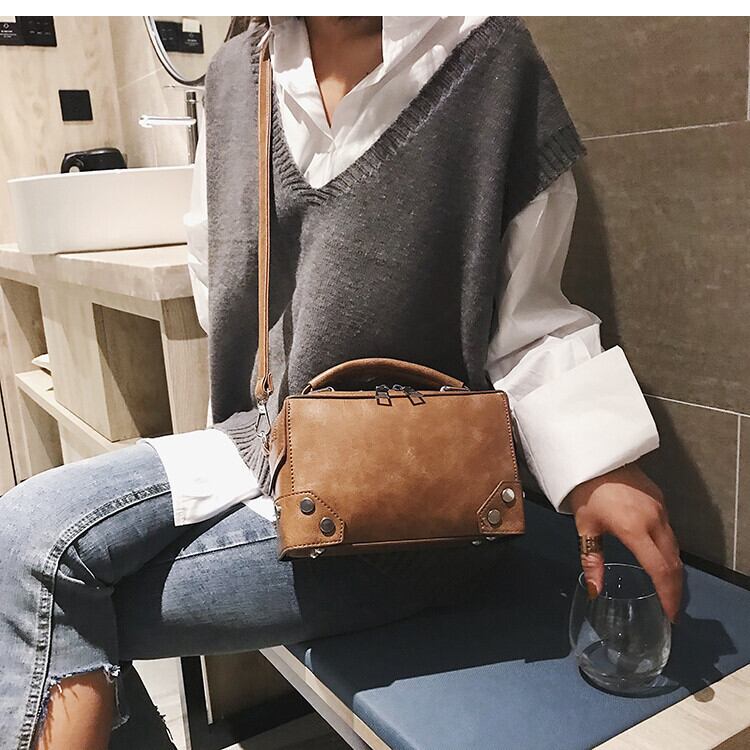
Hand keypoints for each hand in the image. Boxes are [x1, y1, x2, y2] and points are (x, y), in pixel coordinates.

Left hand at [565, 462, 683, 623]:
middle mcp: (654, 519)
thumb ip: (592, 561)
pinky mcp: (660, 499)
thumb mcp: (586, 528)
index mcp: (635, 528)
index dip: (667, 595)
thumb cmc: (585, 491)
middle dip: (675, 588)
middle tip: (671, 608)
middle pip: (673, 561)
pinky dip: (670, 550)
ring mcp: (660, 508)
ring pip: (675, 546)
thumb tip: (594, 590)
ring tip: (668, 589)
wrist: (593, 456)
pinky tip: (661, 559)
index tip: (669, 614)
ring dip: (674, 570)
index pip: (660, 569)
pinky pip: (670, 530)